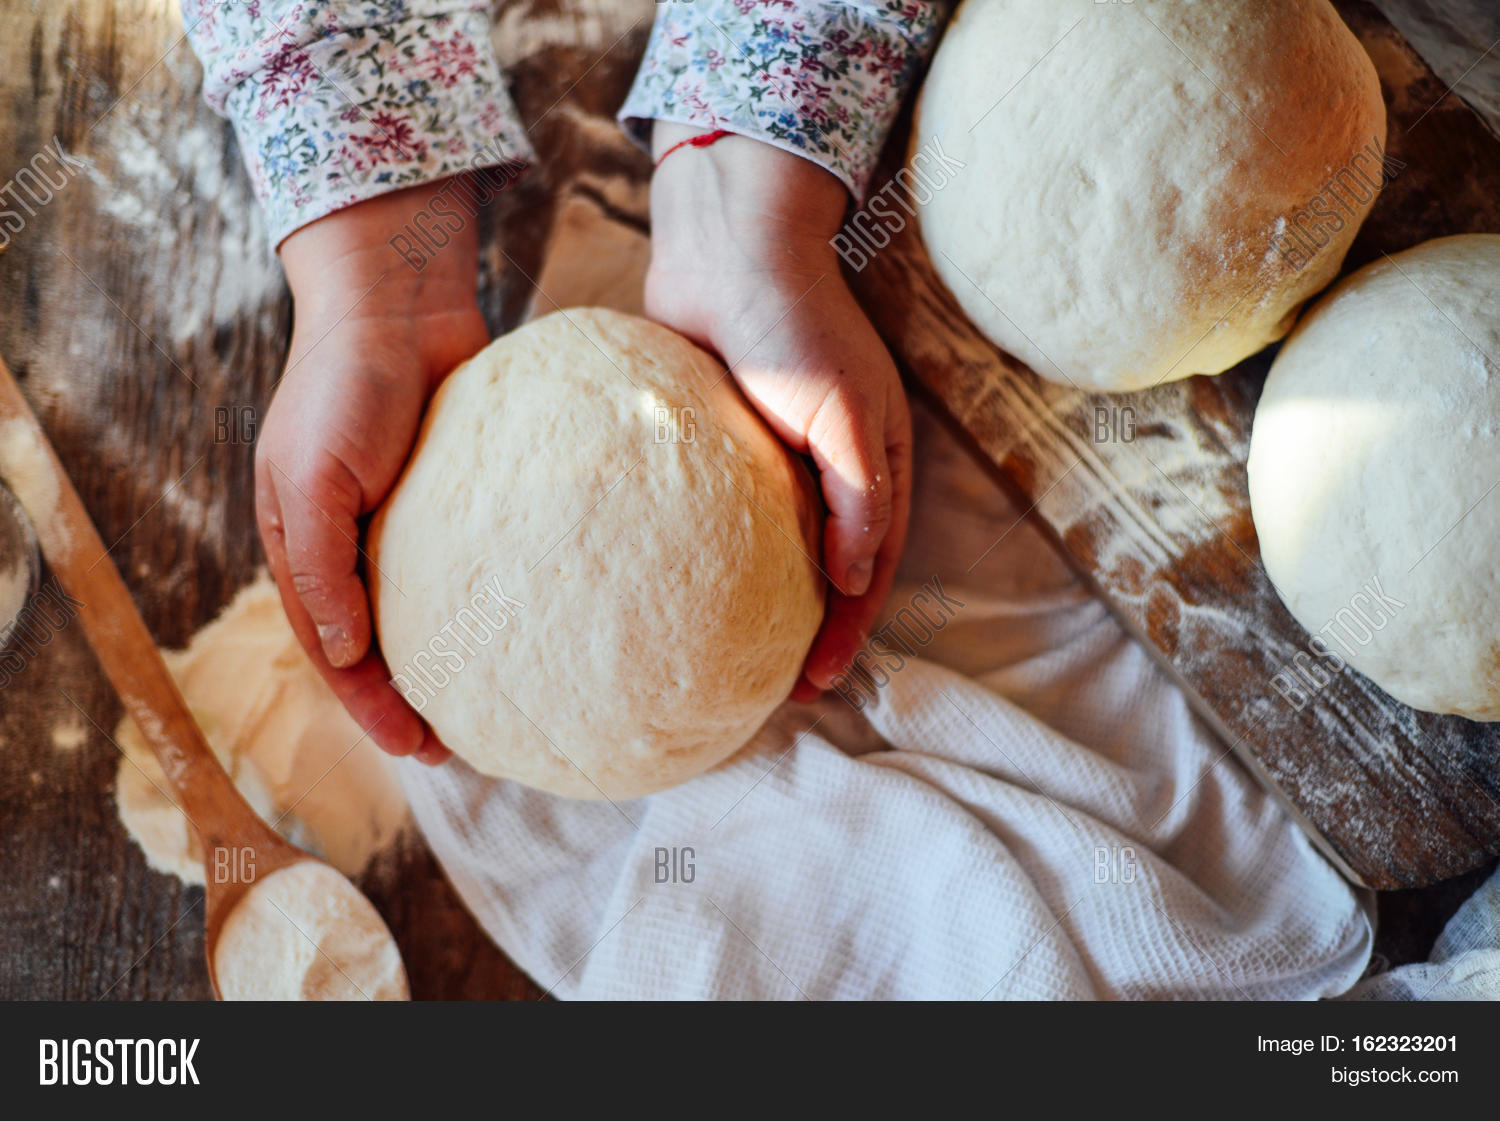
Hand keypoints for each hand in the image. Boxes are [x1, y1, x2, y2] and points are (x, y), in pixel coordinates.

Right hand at [260, 181, 487, 762]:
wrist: (400, 303)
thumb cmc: (345, 387)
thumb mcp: (311, 477)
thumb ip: (319, 566)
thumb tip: (346, 652)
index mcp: (303, 546)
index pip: (333, 649)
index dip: (369, 704)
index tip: (414, 748)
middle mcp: (350, 541)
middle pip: (378, 641)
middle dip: (408, 699)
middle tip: (455, 750)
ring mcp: (403, 521)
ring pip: (425, 610)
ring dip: (446, 660)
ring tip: (489, 707)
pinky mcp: (454, 498)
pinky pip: (467, 564)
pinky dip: (482, 603)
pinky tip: (517, 631)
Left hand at [645, 125, 911, 699]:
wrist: (727, 249)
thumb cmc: (796, 327)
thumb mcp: (848, 417)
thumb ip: (861, 500)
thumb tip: (854, 583)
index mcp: (872, 465)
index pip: (869, 569)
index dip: (848, 630)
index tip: (815, 682)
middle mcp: (829, 468)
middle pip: (827, 569)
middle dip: (808, 631)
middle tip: (774, 690)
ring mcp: (776, 457)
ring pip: (776, 547)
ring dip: (763, 600)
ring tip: (731, 653)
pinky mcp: (724, 441)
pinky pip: (727, 512)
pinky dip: (719, 553)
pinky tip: (686, 583)